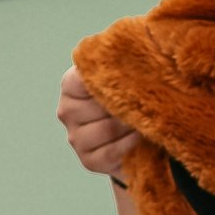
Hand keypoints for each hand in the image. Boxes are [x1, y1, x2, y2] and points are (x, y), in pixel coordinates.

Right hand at [58, 63, 140, 182]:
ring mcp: (75, 138)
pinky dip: (130, 144)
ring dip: (131, 125)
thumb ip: (124, 65)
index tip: (134, 77)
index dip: (113, 77)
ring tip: (145, 120)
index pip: (86, 74)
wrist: (140, 136)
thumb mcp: (126, 78)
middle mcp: (67, 110)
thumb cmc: (132, 98)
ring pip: (106, 129)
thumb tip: (136, 54)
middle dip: (126, 104)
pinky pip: (111, 151)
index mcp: (71, 84)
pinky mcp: (89, 160)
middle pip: (99, 104)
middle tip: (147, 102)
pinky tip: (141, 137)